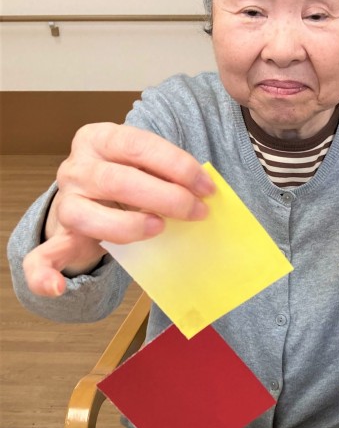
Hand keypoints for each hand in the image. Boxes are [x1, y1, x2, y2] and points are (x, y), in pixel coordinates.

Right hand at [23, 123, 214, 296]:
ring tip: (159, 229)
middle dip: (165, 196)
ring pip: (88, 215)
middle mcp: (76, 167)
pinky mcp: (61, 237)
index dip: (176, 165)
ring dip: (128, 225)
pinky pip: (43, 256)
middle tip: (197, 211)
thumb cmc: (130, 178)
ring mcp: (66, 202)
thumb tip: (206, 192)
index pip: (137, 145)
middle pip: (117, 180)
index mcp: (99, 139)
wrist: (92, 198)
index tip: (206, 187)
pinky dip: (45, 274)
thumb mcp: (146, 165)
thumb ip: (168, 173)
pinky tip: (57, 288)